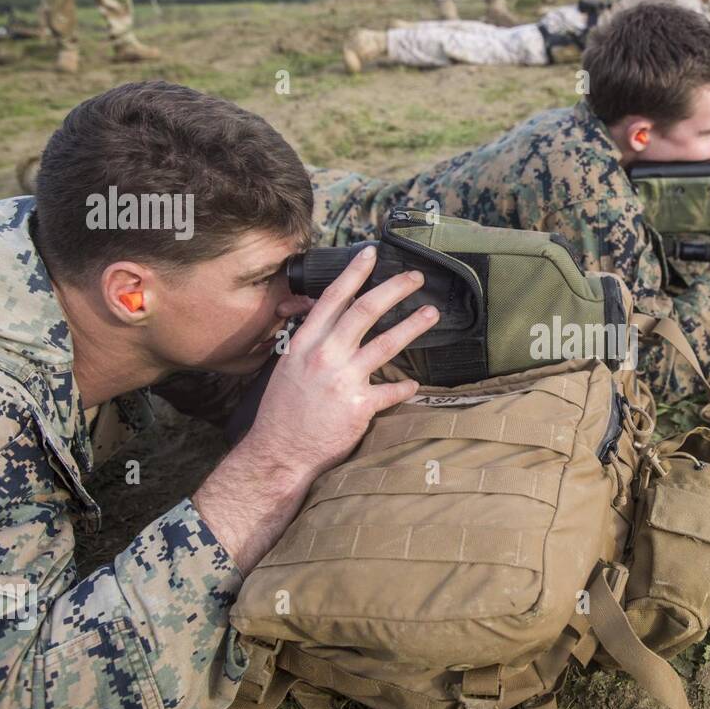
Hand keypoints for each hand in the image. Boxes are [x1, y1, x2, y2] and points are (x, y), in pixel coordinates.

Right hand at [195, 246, 437, 571]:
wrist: (278, 453)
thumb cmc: (282, 413)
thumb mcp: (288, 368)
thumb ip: (310, 343)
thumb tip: (323, 319)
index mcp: (304, 344)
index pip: (332, 299)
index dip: (354, 274)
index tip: (371, 254)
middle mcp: (324, 356)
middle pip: (364, 311)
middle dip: (393, 289)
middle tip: (415, 277)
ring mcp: (342, 381)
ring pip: (385, 343)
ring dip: (412, 325)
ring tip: (431, 312)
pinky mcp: (358, 407)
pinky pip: (391, 391)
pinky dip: (404, 387)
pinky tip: (414, 384)